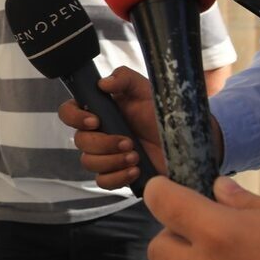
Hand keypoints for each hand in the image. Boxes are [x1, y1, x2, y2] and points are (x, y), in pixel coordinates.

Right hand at [56, 66, 167, 188]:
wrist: (190, 143)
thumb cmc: (166, 113)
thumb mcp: (147, 90)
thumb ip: (125, 78)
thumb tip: (102, 83)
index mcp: (100, 111)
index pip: (68, 112)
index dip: (74, 118)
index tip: (95, 121)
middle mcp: (99, 133)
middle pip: (79, 141)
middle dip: (103, 143)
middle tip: (129, 142)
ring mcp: (107, 155)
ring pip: (88, 162)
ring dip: (111, 160)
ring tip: (135, 157)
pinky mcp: (118, 174)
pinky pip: (102, 181)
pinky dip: (117, 177)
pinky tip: (135, 170)